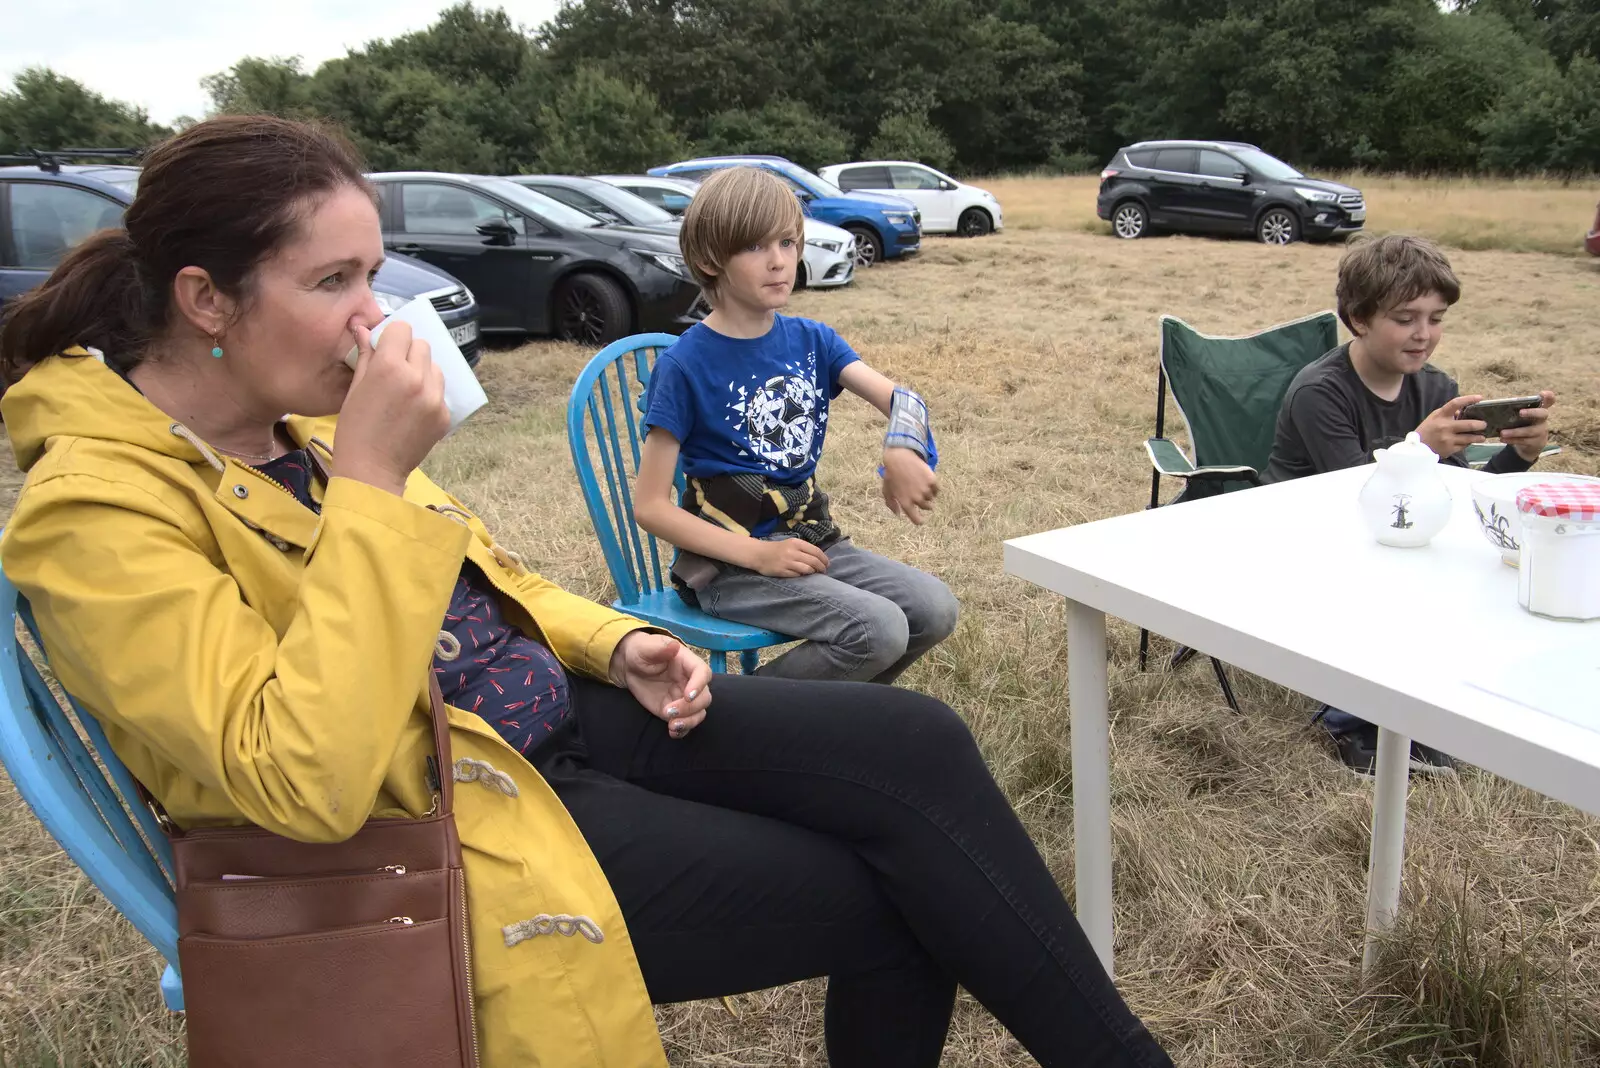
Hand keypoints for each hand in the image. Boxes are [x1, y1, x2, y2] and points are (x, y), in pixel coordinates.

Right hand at [332, 321, 448, 495]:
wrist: (372, 470)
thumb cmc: (354, 428)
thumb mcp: (354, 388)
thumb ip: (365, 354)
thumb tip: (363, 327)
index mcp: (390, 367)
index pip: (403, 329)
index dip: (393, 337)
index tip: (387, 349)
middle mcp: (418, 378)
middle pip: (422, 345)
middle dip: (408, 352)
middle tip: (395, 371)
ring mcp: (435, 398)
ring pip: (435, 367)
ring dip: (422, 371)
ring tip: (406, 391)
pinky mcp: (445, 415)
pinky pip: (440, 392)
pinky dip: (429, 395)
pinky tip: (413, 410)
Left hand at [607, 632, 711, 738]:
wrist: (631, 666)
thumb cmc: (641, 651)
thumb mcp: (646, 647)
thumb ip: (659, 647)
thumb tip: (673, 646)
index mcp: (688, 663)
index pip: (703, 673)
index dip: (699, 685)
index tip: (687, 696)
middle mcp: (691, 682)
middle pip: (704, 697)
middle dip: (690, 708)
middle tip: (669, 711)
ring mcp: (684, 698)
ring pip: (699, 713)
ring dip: (689, 722)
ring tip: (671, 726)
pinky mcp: (675, 711)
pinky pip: (686, 723)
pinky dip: (682, 731)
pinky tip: (671, 732)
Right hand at [748, 538, 829, 576]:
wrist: (758, 553)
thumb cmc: (776, 549)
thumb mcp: (790, 544)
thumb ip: (803, 549)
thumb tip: (819, 558)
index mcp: (796, 543)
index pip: (816, 551)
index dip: (824, 559)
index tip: (827, 564)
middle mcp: (793, 552)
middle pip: (814, 561)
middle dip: (821, 567)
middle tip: (823, 571)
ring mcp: (787, 562)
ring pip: (807, 569)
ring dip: (813, 572)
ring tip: (814, 574)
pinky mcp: (782, 571)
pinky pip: (797, 575)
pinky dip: (802, 576)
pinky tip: (802, 576)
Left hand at [881, 448, 937, 524]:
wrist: (900, 458)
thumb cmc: (892, 474)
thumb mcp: (887, 490)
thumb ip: (891, 504)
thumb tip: (898, 514)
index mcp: (905, 502)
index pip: (916, 519)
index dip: (919, 520)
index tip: (921, 520)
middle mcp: (916, 498)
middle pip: (926, 507)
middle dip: (924, 503)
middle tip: (920, 494)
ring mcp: (925, 490)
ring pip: (931, 498)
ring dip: (928, 494)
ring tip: (920, 484)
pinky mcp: (932, 481)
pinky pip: (937, 489)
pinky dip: (934, 487)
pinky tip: (927, 481)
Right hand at [1416, 395, 1485, 459]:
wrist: (1417, 448)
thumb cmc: (1427, 430)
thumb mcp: (1434, 418)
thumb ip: (1447, 413)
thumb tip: (1462, 411)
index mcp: (1440, 416)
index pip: (1456, 403)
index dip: (1469, 399)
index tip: (1480, 398)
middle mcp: (1445, 427)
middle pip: (1468, 424)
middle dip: (1480, 424)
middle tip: (1484, 424)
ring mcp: (1448, 439)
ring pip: (1469, 438)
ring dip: (1479, 437)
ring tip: (1482, 437)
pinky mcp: (1450, 449)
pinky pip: (1464, 446)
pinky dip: (1468, 444)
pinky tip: (1469, 442)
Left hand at [1498, 390, 1555, 462]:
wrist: (1530, 444)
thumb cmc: (1523, 424)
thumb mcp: (1520, 416)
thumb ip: (1512, 408)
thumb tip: (1488, 401)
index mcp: (1539, 410)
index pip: (1549, 401)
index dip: (1548, 397)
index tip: (1543, 394)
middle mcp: (1542, 420)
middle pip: (1543, 414)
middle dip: (1532, 412)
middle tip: (1520, 412)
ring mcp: (1541, 431)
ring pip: (1530, 431)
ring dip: (1515, 432)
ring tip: (1502, 432)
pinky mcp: (1536, 442)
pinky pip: (1524, 441)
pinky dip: (1512, 440)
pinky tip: (1502, 439)